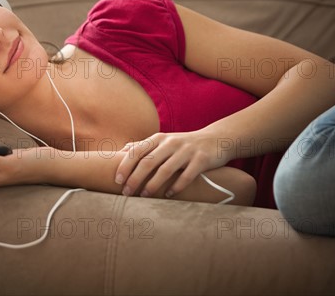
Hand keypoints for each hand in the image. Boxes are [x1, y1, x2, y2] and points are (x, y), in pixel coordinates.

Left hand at [115, 130, 230, 197]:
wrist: (217, 139)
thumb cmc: (184, 144)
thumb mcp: (164, 140)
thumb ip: (144, 146)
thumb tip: (123, 150)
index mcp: (159, 139)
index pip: (137, 151)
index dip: (125, 165)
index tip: (117, 180)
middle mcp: (171, 143)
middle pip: (148, 161)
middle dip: (135, 178)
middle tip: (126, 193)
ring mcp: (187, 151)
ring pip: (165, 170)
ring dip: (153, 185)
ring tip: (144, 196)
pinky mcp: (201, 160)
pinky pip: (186, 176)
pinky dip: (176, 187)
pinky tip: (169, 195)